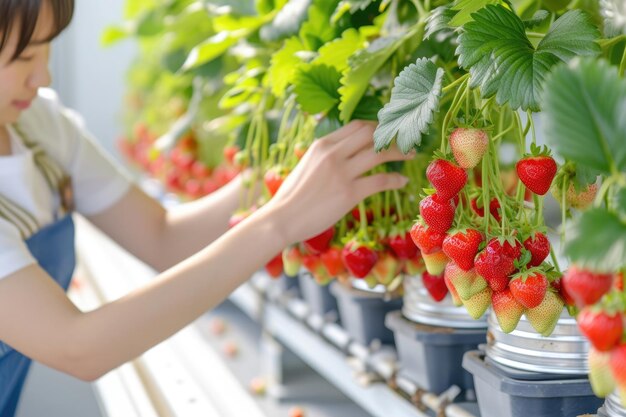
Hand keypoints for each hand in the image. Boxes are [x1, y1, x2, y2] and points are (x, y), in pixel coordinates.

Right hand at [264, 120, 413, 245]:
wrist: (282, 218)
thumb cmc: (292, 196)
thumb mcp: (307, 164)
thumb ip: (325, 155)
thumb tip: (343, 151)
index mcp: (322, 144)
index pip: (357, 126)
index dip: (377, 127)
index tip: (387, 133)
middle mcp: (333, 153)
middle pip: (371, 134)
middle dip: (391, 135)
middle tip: (405, 140)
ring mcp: (342, 172)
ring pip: (380, 153)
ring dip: (400, 152)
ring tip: (411, 155)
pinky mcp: (349, 193)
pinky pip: (380, 181)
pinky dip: (395, 180)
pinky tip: (402, 182)